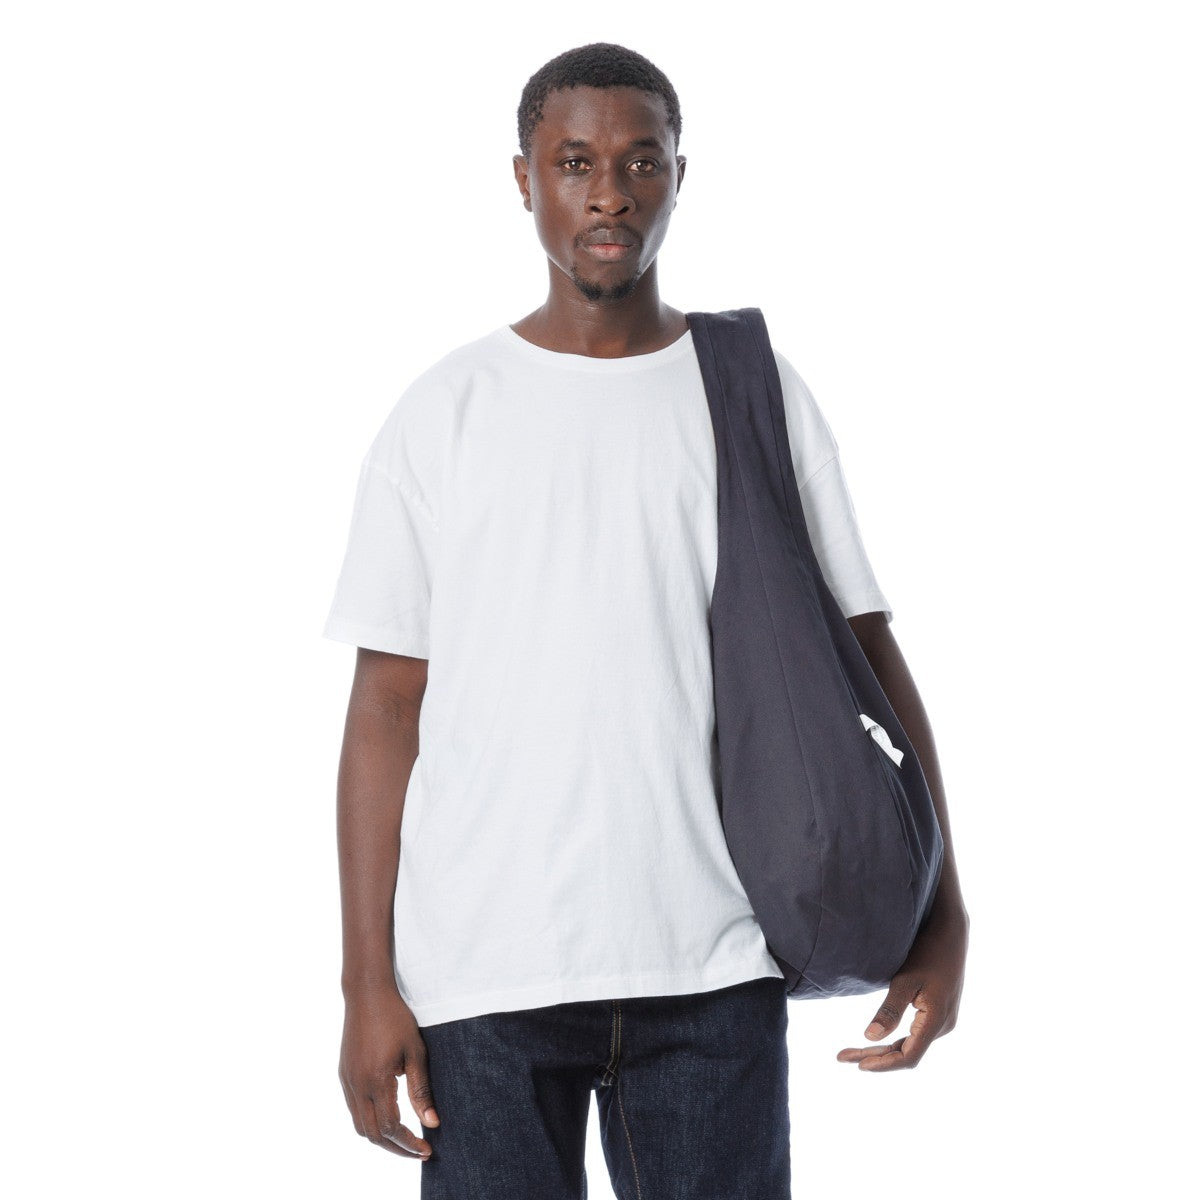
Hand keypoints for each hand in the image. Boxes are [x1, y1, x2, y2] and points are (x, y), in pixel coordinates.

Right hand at [339, 986, 440, 1157]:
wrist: (367, 993)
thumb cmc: (396, 1018)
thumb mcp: (415, 1052)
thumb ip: (421, 1090)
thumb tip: (432, 1123)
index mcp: (376, 1080)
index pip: (390, 1127)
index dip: (409, 1143)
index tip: (427, 1149)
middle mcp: (357, 1085)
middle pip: (372, 1134)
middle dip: (396, 1148)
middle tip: (419, 1151)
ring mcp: (347, 1081)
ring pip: (360, 1126)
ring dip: (381, 1138)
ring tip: (405, 1139)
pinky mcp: (344, 1075)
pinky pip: (354, 1110)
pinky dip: (369, 1122)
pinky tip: (387, 1117)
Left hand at [836, 905, 968, 1071]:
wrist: (952, 932)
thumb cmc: (927, 951)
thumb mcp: (905, 979)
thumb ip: (889, 1010)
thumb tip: (870, 1037)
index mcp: (937, 1021)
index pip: (908, 1056)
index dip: (883, 1064)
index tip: (858, 1066)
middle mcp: (943, 1026)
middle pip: (907, 1053)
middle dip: (875, 1058)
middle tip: (843, 1057)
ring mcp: (943, 1020)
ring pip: (910, 1044)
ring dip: (883, 1050)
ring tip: (852, 1052)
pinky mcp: (939, 1012)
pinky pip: (915, 1033)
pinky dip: (894, 1038)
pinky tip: (877, 1039)